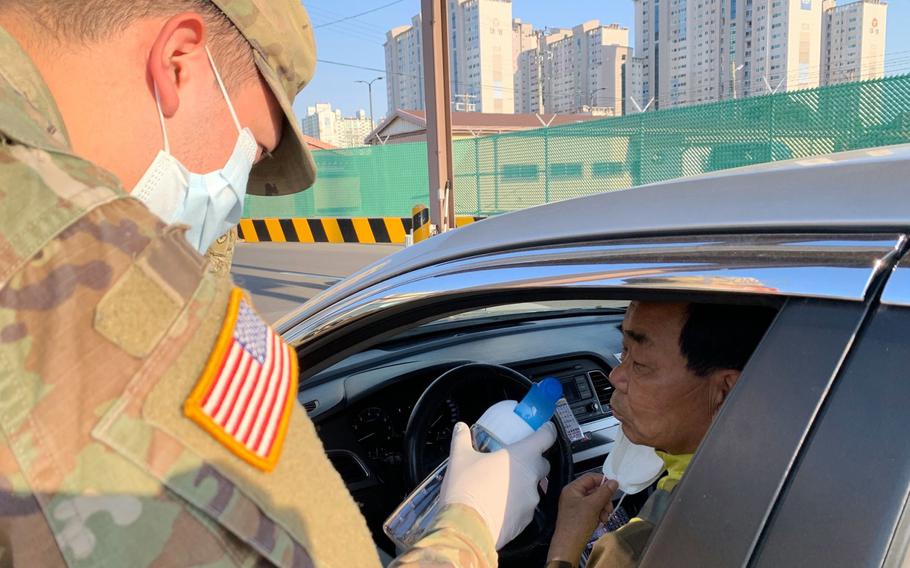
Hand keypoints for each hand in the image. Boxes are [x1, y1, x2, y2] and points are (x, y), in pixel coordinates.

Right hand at [439, 421, 556, 549]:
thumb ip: (462, 439)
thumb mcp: (459, 458)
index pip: (546, 436)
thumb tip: (460, 428)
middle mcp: (532, 476)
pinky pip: (526, 506)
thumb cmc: (466, 489)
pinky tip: (500, 504)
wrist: (467, 528)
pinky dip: (517, 503)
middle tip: (512, 459)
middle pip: (542, 462)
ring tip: (501, 485)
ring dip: (522, 483)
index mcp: (522, 456)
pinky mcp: (526, 519)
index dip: (546, 430)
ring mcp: (531, 499)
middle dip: (531, 459)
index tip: (543, 428)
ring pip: (533, 486)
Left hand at [546, 473, 618, 565]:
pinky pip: (592, 510)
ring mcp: (576, 506)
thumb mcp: (593, 505)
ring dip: (602, 509)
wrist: (569, 545)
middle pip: (594, 490)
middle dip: (604, 500)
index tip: (614, 488)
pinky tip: (599, 522)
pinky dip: (598, 515)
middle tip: (608, 509)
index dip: (603, 481)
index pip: (590, 478)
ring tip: (603, 518)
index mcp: (572, 489)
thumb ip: (604, 492)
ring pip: (595, 501)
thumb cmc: (577, 524)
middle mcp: (573, 495)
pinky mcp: (579, 515)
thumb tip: (613, 482)